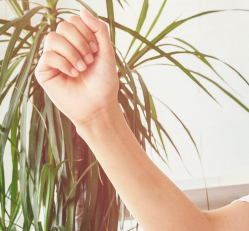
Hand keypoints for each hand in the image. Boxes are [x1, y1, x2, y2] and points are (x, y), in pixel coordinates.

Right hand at [34, 8, 118, 126]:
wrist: (100, 106)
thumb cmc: (104, 82)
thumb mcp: (107, 52)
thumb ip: (98, 30)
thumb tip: (82, 9)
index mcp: (77, 41)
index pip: (74, 20)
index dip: (86, 31)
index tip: (96, 49)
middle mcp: (63, 47)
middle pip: (63, 26)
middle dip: (80, 42)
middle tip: (90, 59)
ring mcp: (52, 58)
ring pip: (53, 38)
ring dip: (72, 52)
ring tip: (82, 68)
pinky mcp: (44, 71)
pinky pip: (48, 55)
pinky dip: (64, 63)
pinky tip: (72, 74)